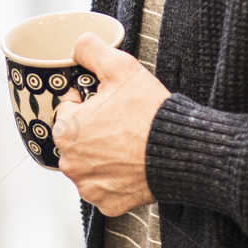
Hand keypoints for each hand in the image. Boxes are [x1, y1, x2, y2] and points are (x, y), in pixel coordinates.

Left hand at [52, 32, 170, 216]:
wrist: (182, 151)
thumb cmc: (149, 112)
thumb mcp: (121, 67)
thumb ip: (91, 49)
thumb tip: (78, 43)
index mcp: (66, 130)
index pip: (68, 110)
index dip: (88, 102)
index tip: (109, 102)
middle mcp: (70, 163)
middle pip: (76, 138)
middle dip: (93, 129)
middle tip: (121, 121)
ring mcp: (89, 187)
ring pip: (89, 164)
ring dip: (102, 154)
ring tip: (128, 142)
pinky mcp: (108, 204)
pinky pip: (105, 187)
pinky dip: (116, 178)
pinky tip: (132, 165)